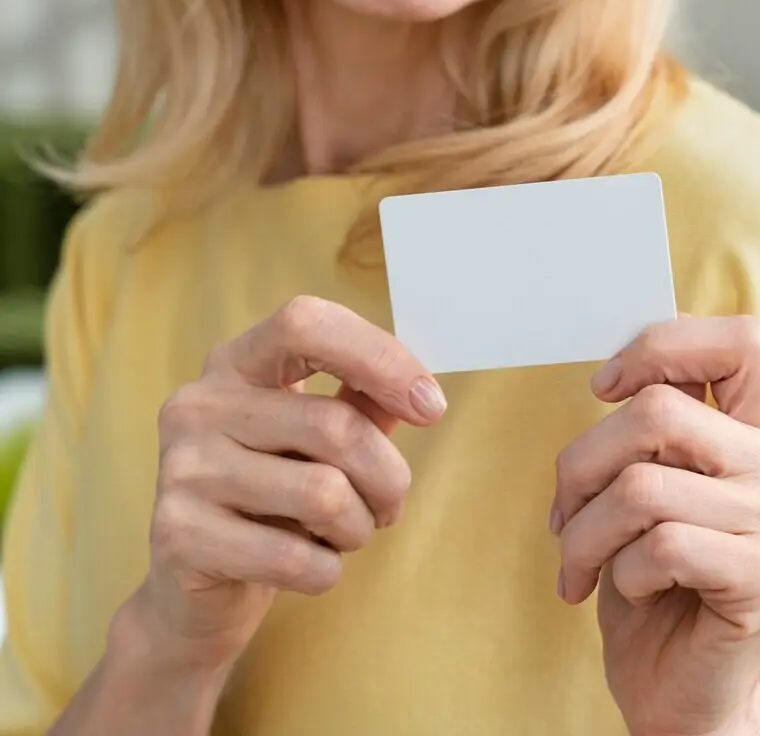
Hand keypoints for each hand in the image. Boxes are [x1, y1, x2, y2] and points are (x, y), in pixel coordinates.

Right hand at [132, 295, 445, 671]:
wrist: (196, 586)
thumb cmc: (275, 498)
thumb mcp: (320, 438)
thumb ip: (364, 404)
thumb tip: (420, 396)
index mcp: (236, 363)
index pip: (307, 324)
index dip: (380, 357)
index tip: (431, 407)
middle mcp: (198, 405)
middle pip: (335, 426)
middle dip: (388, 478)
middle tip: (389, 506)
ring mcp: (181, 469)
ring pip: (323, 494)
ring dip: (359, 528)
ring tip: (343, 534)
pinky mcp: (177, 535)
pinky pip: (294, 558)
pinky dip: (326, 571)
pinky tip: (309, 567)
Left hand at [550, 317, 759, 735]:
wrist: (686, 698)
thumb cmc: (656, 588)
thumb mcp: (653, 491)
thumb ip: (656, 431)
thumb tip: (614, 374)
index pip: (741, 339)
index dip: (661, 346)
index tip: (605, 390)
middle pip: (660, 410)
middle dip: (582, 463)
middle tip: (566, 513)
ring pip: (643, 486)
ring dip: (586, 533)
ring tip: (583, 564)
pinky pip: (658, 548)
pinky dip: (618, 574)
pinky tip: (627, 593)